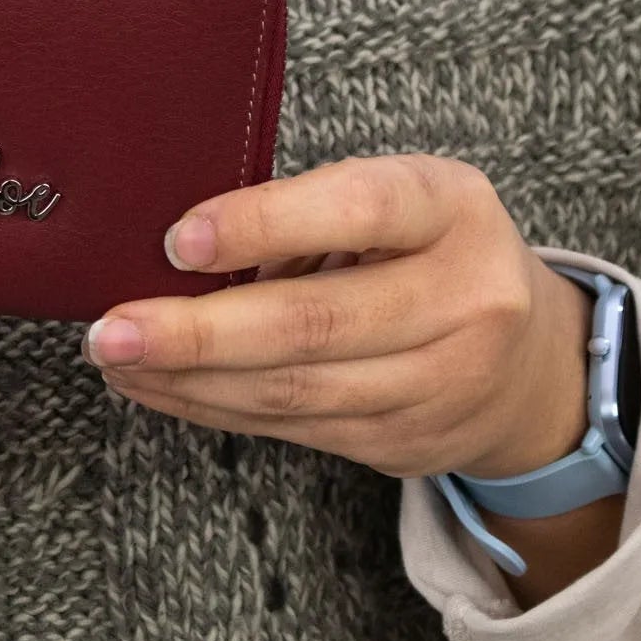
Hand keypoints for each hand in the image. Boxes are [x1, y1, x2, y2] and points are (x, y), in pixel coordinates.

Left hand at [83, 154, 593, 480]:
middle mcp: (462, 298)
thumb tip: (178, 248)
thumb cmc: (428, 251)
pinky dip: (212, 407)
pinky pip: (291, 428)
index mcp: (450, 208)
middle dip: (197, 332)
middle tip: (111, 330)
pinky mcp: (406, 442)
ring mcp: (441, 382)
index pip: (357, 209)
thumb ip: (305, 209)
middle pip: (314, 323)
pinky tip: (159, 388)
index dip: (262, 224)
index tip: (176, 240)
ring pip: (293, 390)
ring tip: (116, 359)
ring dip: (188, 379)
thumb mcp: (394, 198)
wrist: (529, 363)